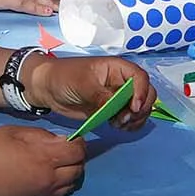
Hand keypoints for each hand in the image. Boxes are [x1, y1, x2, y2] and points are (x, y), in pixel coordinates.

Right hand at [0, 126, 86, 195]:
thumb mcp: (16, 132)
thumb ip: (42, 136)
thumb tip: (60, 140)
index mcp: (44, 158)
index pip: (77, 152)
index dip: (78, 143)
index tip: (71, 138)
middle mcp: (48, 178)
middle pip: (79, 169)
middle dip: (76, 157)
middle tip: (64, 149)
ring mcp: (42, 192)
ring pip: (72, 184)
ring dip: (71, 171)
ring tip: (58, 162)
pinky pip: (59, 193)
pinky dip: (62, 183)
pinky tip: (49, 174)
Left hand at [26, 54, 152, 127]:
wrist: (48, 89)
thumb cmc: (64, 77)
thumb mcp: (82, 83)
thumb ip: (100, 95)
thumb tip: (116, 106)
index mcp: (117, 68)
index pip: (140, 77)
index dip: (142, 92)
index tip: (134, 107)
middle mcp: (121, 82)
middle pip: (146, 94)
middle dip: (141, 108)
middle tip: (124, 119)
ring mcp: (118, 97)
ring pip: (140, 108)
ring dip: (136, 119)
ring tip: (119, 124)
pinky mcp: (112, 110)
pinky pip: (129, 118)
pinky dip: (129, 124)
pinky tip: (119, 127)